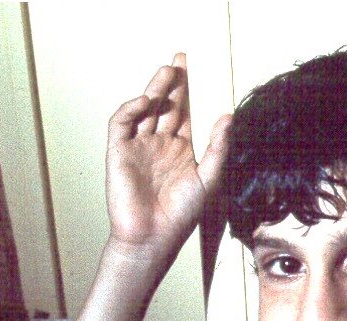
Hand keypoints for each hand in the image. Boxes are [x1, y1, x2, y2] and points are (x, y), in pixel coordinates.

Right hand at [105, 53, 230, 261]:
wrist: (155, 236)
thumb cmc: (182, 213)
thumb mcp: (208, 177)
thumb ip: (218, 146)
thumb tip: (228, 115)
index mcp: (180, 150)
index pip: (183, 112)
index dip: (187, 90)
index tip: (191, 68)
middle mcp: (159, 145)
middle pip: (165, 105)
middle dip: (172, 82)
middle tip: (180, 59)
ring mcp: (138, 147)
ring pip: (144, 110)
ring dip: (154, 89)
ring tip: (168, 72)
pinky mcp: (119, 152)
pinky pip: (122, 123)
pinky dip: (132, 109)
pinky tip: (147, 101)